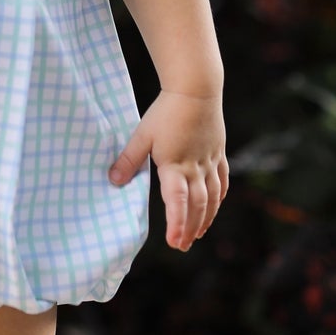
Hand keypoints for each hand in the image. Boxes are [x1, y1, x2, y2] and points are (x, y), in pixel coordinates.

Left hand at [108, 90, 228, 250]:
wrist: (196, 89)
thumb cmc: (166, 111)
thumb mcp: (142, 135)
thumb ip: (129, 160)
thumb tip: (113, 181)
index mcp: (175, 165)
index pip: (177, 200)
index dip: (177, 223)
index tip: (174, 242)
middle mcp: (196, 167)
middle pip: (197, 205)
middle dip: (190, 228)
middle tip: (182, 246)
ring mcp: (210, 161)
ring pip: (213, 197)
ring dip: (206, 218)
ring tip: (198, 234)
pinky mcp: (218, 154)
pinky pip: (222, 181)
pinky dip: (219, 198)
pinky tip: (214, 206)